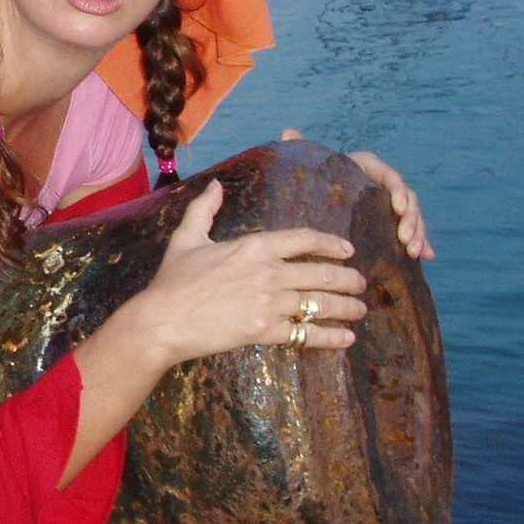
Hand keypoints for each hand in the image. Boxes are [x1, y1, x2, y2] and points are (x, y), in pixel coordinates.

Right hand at [121, 180, 367, 365]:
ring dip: (346, 307)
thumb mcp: (186, 238)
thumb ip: (204, 209)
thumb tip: (216, 185)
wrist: (163, 319)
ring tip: (360, 310)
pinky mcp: (264, 331)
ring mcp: (269, 303)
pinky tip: (346, 338)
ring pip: (320, 303)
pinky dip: (330, 337)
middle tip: (361, 283)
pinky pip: (306, 334)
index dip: (331, 243)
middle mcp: (268, 272)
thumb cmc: (173, 280)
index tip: (347, 248)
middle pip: (322, 273)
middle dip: (348, 278)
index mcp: (254, 246)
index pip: (304, 239)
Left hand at [281, 129, 434, 259]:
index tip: (398, 207)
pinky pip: (410, 231)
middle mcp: (378, 183)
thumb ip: (298, 151)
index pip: (386, 173)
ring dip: (418, 231)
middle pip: (405, 196)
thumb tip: (289, 132)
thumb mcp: (301, 169)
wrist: (304, 203)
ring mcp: (385, 204)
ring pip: (411, 214)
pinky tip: (426, 257)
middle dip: (412, 217)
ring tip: (413, 252)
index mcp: (362, 167)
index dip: (397, 188)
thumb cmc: (303, 182)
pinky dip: (421, 242)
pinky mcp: (388, 223)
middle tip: (405, 239)